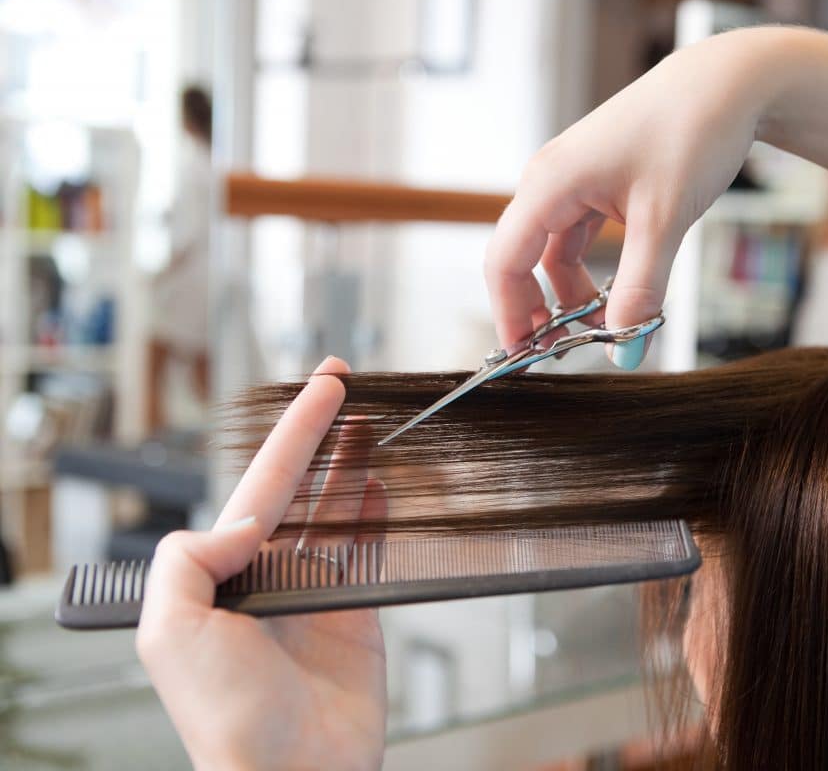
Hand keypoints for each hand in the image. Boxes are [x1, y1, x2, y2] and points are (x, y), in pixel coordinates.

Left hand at [136, 356, 387, 770]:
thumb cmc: (227, 721)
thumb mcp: (169, 632)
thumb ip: (189, 559)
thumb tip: (243, 520)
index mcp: (223, 572)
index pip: (261, 484)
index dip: (293, 431)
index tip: (322, 387)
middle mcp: (269, 574)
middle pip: (299, 486)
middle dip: (319, 433)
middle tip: (342, 383)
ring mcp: (316, 592)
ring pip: (336, 509)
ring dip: (351, 463)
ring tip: (369, 422)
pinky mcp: (358, 613)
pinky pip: (370, 548)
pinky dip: (376, 512)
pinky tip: (380, 484)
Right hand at [485, 30, 774, 367]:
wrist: (728, 82)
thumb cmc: (691, 131)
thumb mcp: (664, 221)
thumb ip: (641, 290)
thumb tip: (625, 353)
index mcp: (550, 182)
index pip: (505, 261)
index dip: (509, 314)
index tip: (523, 359)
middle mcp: (550, 180)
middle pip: (523, 259)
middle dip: (540, 310)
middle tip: (566, 353)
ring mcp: (573, 181)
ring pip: (555, 253)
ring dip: (572, 294)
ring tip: (607, 328)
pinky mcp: (598, 184)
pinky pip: (579, 239)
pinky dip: (593, 272)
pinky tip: (620, 294)